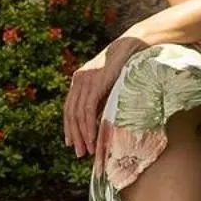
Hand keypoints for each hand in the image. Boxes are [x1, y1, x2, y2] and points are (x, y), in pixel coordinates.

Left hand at [64, 35, 143, 156]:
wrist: (131, 48)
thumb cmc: (123, 67)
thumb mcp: (107, 86)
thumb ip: (99, 101)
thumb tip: (97, 123)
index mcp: (79, 80)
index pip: (69, 108)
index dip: (69, 127)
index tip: (71, 143)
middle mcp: (78, 80)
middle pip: (70, 113)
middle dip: (74, 135)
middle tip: (78, 153)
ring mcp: (84, 81)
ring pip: (77, 114)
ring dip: (82, 135)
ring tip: (86, 151)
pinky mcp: (94, 84)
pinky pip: (87, 111)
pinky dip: (88, 127)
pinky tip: (92, 139)